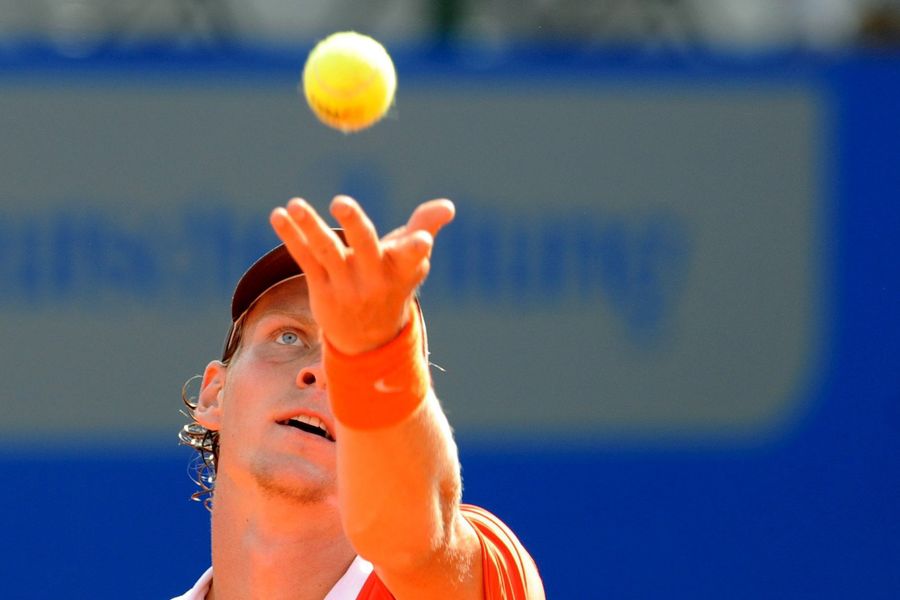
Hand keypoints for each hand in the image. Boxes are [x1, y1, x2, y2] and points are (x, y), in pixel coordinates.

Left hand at [269, 195, 454, 354]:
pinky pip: (305, 258)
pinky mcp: (322, 288)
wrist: (369, 339)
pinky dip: (291, 236)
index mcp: (401, 269)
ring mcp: (345, 285)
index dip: (418, 248)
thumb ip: (425, 226)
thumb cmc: (393, 283)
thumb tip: (448, 206)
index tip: (423, 242)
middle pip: (365, 248)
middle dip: (355, 224)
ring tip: (294, 204)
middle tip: (341, 202)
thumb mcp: (412, 259)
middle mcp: (374, 278)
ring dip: (311, 227)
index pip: (412, 256)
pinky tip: (278, 216)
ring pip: (327, 251)